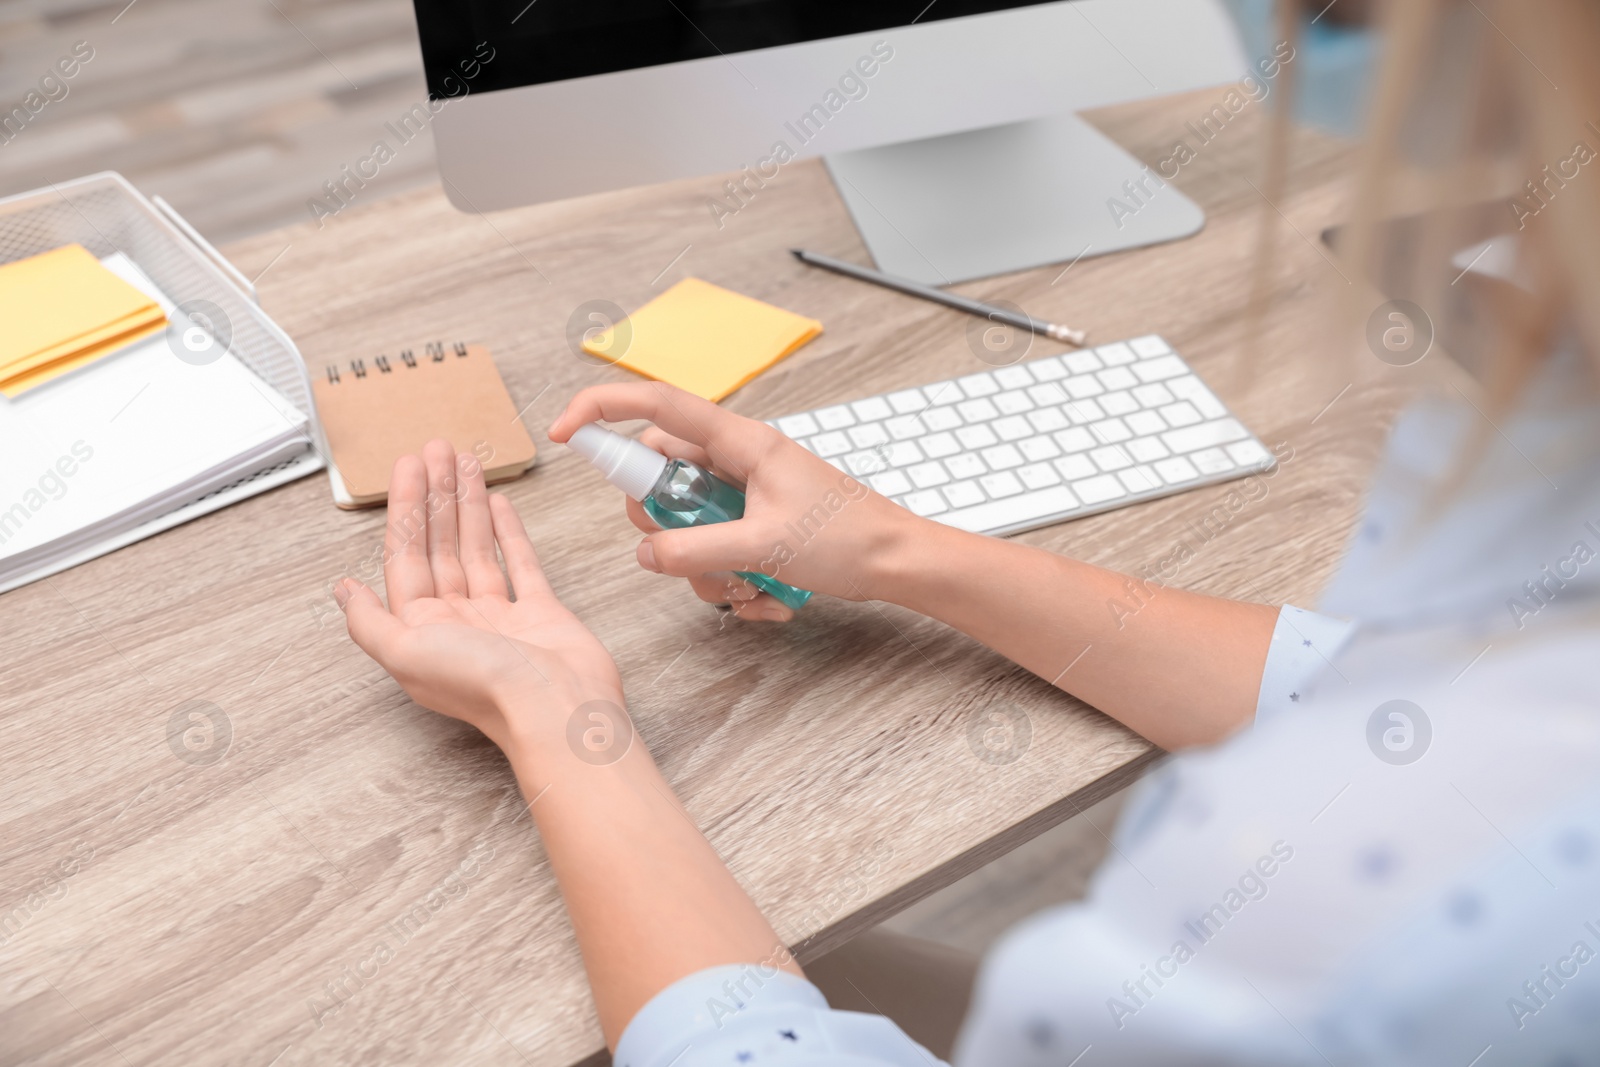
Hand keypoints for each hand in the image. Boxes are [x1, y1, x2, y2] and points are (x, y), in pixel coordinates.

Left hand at [337, 440, 623, 752]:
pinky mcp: (540, 612)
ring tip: (466, 460)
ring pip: (476, 546)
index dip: (406, 506)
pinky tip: (498, 504)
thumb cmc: (486, 688)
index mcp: (421, 629)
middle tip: (437, 448)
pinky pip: (519, 563)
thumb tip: (342, 590)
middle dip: (436, 494)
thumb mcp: (407, 652)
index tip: (408, 465)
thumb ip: (370, 621)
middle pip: (439, 544)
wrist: (558, 709)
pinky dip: (507, 532)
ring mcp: (500, 615)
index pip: (406, 554)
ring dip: (468, 503)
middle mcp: (457, 620)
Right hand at [549, 382, 921, 621]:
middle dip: (664, 528)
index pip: (655, 404)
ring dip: (703, 567)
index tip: (563, 433)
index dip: (601, 409)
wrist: (898, 563)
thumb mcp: (763, 545)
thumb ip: (695, 548)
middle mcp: (736, 459)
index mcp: (739, 441)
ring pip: (686, 522)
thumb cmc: (848, 538)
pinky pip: (715, 547)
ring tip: (747, 588)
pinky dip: (730, 579)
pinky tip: (766, 597)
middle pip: (660, 479)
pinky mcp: (755, 523)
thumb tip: (645, 552)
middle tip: (689, 556)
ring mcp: (745, 493)